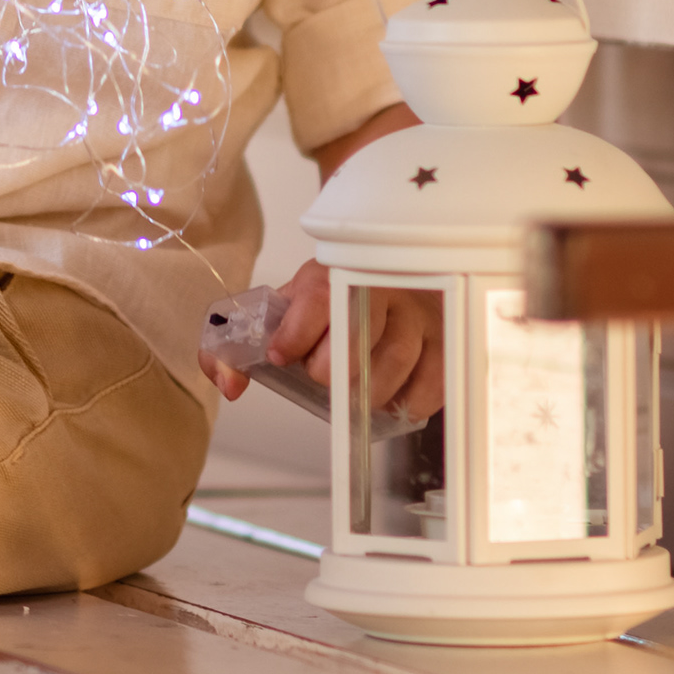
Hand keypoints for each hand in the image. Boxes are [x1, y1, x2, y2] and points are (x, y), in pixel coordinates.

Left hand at [231, 257, 444, 422]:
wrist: (382, 272)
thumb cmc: (328, 302)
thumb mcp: (281, 311)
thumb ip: (238, 348)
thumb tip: (229, 385)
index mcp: (336, 273)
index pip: (318, 298)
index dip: (296, 332)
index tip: (280, 354)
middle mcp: (382, 288)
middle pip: (357, 337)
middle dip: (329, 369)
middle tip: (322, 375)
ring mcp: (418, 314)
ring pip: (395, 361)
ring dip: (366, 390)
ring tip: (354, 389)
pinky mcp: (444, 340)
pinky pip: (432, 382)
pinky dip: (408, 401)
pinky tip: (390, 397)